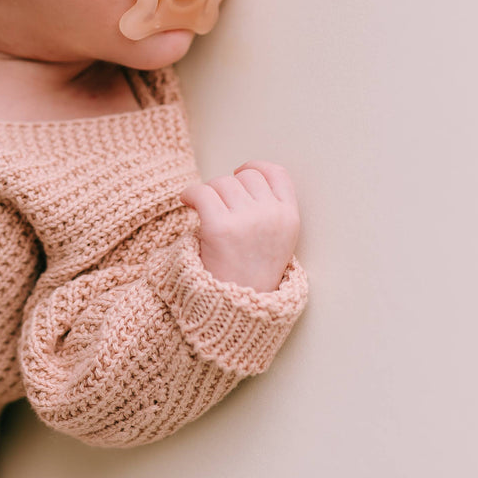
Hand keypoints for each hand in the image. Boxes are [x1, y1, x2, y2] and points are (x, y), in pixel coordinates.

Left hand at [179, 159, 300, 292]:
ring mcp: (247, 221)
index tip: (240, 173)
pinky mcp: (220, 228)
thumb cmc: (250, 274)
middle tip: (218, 204)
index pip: (277, 173)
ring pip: (221, 182)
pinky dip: (190, 194)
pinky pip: (201, 192)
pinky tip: (187, 203)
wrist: (237, 309)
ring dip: (209, 193)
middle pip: (246, 176)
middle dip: (229, 186)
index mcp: (290, 218)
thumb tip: (241, 177)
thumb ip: (268, 211)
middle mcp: (271, 216)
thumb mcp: (276, 241)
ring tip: (204, 211)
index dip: (255, 168)